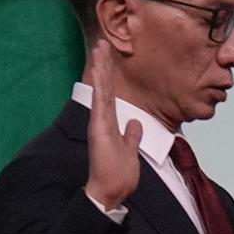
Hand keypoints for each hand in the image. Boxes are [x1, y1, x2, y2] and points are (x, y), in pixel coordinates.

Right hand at [81, 40, 140, 209]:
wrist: (110, 190)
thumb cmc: (119, 175)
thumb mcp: (131, 151)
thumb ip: (132, 136)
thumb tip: (135, 123)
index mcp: (110, 124)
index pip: (111, 94)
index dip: (110, 75)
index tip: (110, 57)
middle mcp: (103, 119)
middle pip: (104, 87)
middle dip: (103, 64)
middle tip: (102, 42)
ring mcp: (100, 122)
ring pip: (100, 89)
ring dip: (100, 67)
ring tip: (99, 47)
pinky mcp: (99, 127)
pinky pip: (100, 101)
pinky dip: (99, 84)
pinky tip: (98, 69)